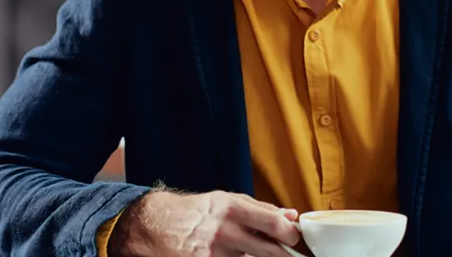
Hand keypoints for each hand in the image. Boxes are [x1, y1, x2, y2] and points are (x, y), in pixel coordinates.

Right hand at [110, 189, 301, 256]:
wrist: (155, 225)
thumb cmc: (196, 212)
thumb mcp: (227, 201)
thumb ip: (261, 209)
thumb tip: (292, 217)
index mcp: (234, 209)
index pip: (276, 225)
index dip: (292, 236)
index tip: (297, 240)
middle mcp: (225, 233)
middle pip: (270, 253)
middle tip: (291, 256)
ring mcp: (213, 255)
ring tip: (255, 254)